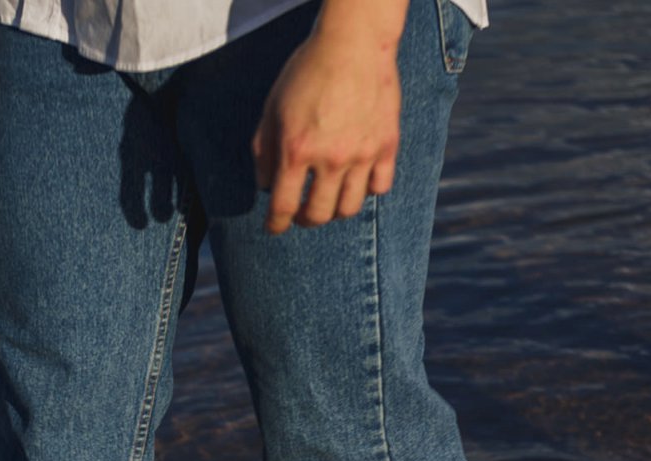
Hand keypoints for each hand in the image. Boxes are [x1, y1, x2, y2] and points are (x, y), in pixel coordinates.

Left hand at [253, 2, 403, 234]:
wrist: (355, 42)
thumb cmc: (308, 71)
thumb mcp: (273, 106)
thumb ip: (263, 149)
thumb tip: (264, 186)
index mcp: (297, 150)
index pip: (283, 207)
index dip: (276, 224)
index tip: (275, 228)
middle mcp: (330, 159)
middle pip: (318, 215)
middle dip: (305, 218)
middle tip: (303, 211)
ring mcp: (362, 154)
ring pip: (349, 208)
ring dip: (335, 210)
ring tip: (330, 197)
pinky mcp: (387, 146)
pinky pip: (379, 187)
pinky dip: (367, 190)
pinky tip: (359, 179)